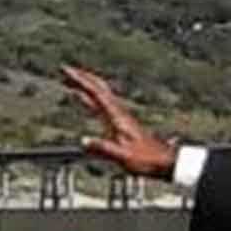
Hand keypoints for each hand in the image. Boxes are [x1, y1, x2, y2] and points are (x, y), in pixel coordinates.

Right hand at [59, 66, 178, 182]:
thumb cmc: (146, 159)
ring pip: (100, 93)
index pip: (96, 92)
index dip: (81, 80)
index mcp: (117, 117)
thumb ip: (103, 148)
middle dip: (82, 77)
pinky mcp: (119, 121)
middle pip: (99, 87)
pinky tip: (84, 98)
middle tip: (67, 70)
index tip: (68, 71)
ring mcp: (119, 116)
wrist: (164, 161)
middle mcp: (118, 112)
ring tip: (72, 79)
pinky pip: (101, 103)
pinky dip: (90, 96)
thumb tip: (84, 141)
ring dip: (86, 84)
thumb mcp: (123, 156)